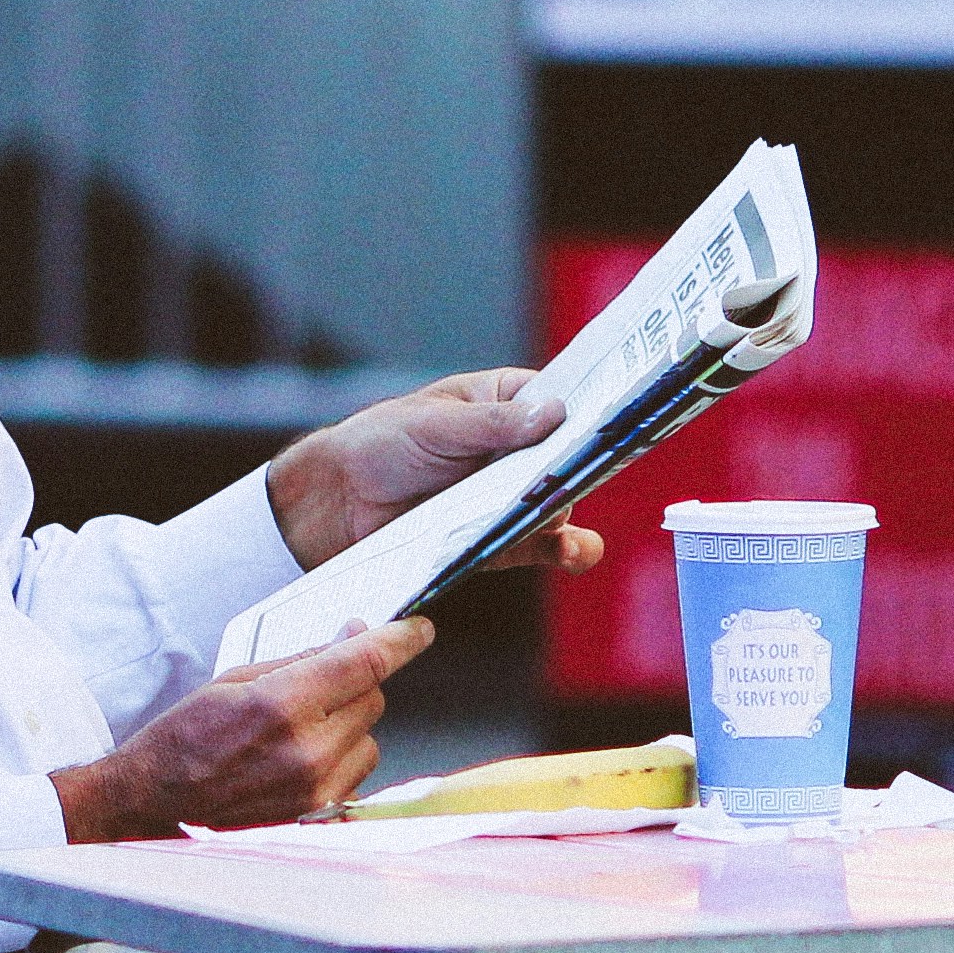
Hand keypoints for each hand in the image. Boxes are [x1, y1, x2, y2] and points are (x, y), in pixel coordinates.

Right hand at [51, 616, 426, 840]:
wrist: (157, 802)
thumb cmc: (187, 738)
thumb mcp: (237, 678)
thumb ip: (302, 658)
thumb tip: (352, 638)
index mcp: (282, 705)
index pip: (363, 663)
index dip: (400, 640)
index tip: (418, 630)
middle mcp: (307, 751)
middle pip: (372, 698)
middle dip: (355, 680)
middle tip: (319, 680)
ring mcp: (317, 789)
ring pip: (370, 737)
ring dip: (348, 723)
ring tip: (299, 729)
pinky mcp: (319, 814)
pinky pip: (357, 772)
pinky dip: (341, 757)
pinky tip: (300, 757)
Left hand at [264, 369, 606, 578]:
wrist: (337, 502)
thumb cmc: (382, 441)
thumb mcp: (436, 424)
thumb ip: (492, 424)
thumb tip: (555, 414)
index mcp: (507, 402)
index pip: (564, 401)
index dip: (591, 409)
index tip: (616, 417)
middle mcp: (517, 450)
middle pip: (569, 458)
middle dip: (576, 466)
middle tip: (574, 472)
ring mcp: (510, 496)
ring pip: (558, 503)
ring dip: (566, 510)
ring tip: (560, 517)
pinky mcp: (498, 538)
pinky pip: (539, 545)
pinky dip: (559, 549)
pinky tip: (570, 551)